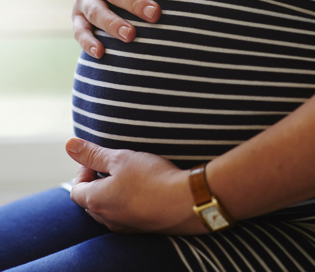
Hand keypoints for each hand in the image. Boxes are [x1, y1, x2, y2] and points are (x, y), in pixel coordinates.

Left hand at [65, 138, 205, 234]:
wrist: (186, 201)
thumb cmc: (151, 177)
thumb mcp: (120, 158)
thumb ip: (93, 153)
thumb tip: (69, 145)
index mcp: (96, 201)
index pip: (76, 189)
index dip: (84, 170)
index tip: (100, 159)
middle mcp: (107, 218)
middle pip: (90, 201)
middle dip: (97, 182)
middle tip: (114, 166)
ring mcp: (125, 226)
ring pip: (109, 209)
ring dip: (113, 192)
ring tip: (131, 176)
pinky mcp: (142, 228)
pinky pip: (126, 215)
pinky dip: (128, 202)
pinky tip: (145, 189)